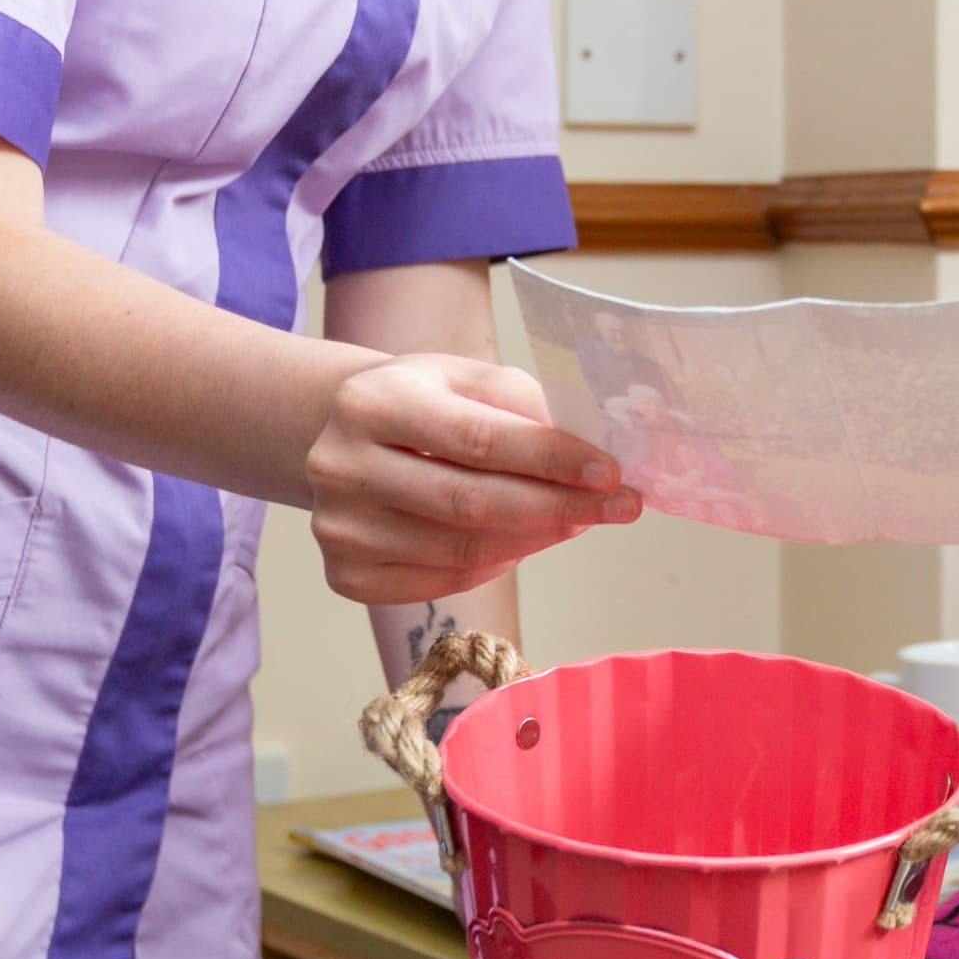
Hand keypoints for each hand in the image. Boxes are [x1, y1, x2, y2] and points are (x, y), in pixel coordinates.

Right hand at [307, 354, 636, 604]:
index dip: (550, 459)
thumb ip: (524, 405)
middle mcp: (342, 466)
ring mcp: (339, 529)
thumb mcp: (465, 378)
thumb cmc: (421, 403)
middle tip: (619, 508)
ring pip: (462, 550)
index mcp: (372, 402)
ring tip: (579, 519)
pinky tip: (527, 539)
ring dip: (537, 538)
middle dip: (559, 507)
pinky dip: (499, 563)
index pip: (478, 437)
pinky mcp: (345, 576)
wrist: (343, 437)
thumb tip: (590, 452)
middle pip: (470, 502)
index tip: (611, 472)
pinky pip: (445, 581)